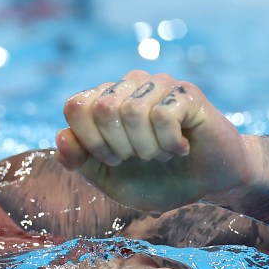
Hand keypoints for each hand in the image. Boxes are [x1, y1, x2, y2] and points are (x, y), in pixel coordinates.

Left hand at [56, 70, 253, 213]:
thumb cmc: (157, 179)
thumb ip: (80, 161)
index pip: (75, 106)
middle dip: (118, 147)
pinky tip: (181, 147)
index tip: (113, 160)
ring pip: (131, 111)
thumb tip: (61, 136)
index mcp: (104, 101)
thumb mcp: (110, 180)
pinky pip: (163, 115)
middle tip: (141, 157)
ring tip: (162, 152)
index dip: (90, 142)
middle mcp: (128, 85)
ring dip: (147, 147)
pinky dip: (169, 143)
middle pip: (101, 109)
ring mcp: (158, 84)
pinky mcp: (186, 92)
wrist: (208, 183)